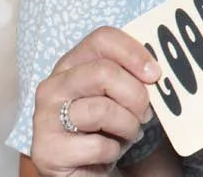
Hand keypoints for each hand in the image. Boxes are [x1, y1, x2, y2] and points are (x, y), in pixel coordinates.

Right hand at [30, 26, 161, 176]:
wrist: (86, 168)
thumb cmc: (108, 126)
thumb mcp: (122, 95)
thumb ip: (135, 77)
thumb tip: (157, 71)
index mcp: (72, 64)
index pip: (102, 39)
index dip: (134, 53)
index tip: (155, 74)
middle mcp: (53, 86)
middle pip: (103, 72)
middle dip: (136, 95)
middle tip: (145, 112)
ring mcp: (44, 118)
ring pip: (102, 110)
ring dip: (128, 125)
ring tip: (129, 132)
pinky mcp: (46, 151)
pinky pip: (96, 145)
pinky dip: (113, 151)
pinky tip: (109, 152)